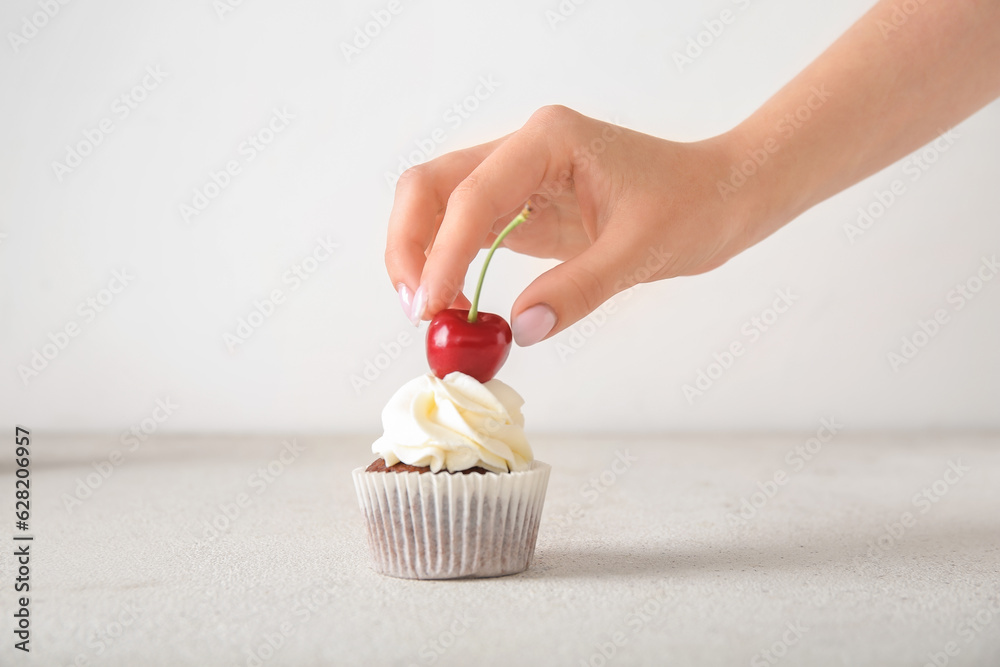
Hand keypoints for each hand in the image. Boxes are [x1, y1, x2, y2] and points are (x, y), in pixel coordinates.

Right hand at [385, 105, 754, 345]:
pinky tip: (455, 301)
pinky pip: (465, 230)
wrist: (719, 196)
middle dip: (410, 245)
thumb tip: (520, 330)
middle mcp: (522, 148)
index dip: (444, 253)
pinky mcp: (521, 206)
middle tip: (417, 309)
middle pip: (431, 185)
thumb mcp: (640, 252)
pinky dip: (449, 264)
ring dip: (421, 255)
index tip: (432, 306)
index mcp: (549, 140)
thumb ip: (578, 290)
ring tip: (431, 312)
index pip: (473, 194)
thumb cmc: (692, 206)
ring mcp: (517, 176)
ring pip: (437, 205)